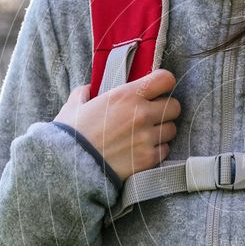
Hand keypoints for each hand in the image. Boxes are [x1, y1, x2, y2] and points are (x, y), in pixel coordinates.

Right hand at [53, 69, 180, 181]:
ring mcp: (147, 137)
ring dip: (162, 131)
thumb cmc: (71, 133)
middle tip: (152, 114)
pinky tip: (142, 149)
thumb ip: (85, 92)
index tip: (157, 89)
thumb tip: (89, 88)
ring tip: (145, 134)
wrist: (69, 166)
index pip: (165, 79)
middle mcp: (142, 114)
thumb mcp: (74, 105)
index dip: (163, 83)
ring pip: (172, 129)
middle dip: (165, 109)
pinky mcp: (148, 159)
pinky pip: (165, 149)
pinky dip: (157, 150)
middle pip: (175, 106)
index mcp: (126, 95)